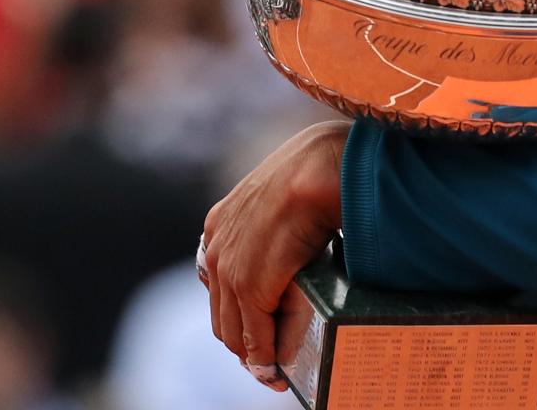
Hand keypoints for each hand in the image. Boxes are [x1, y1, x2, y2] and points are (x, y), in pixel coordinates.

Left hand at [199, 121, 347, 389]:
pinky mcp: (247, 285)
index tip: (259, 331)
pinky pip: (254, 335)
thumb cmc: (317, 171)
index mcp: (221, 222)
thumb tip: (296, 259)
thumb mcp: (285, 198)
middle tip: (268, 362)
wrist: (321, 167)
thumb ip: (280, 227)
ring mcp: (228, 267)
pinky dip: (267, 355)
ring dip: (257, 354)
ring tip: (275, 370)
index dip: (240, 314)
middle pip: (223, 313)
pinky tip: (279, 365)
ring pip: (235, 330)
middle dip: (245, 342)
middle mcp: (216, 246)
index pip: (221, 286)